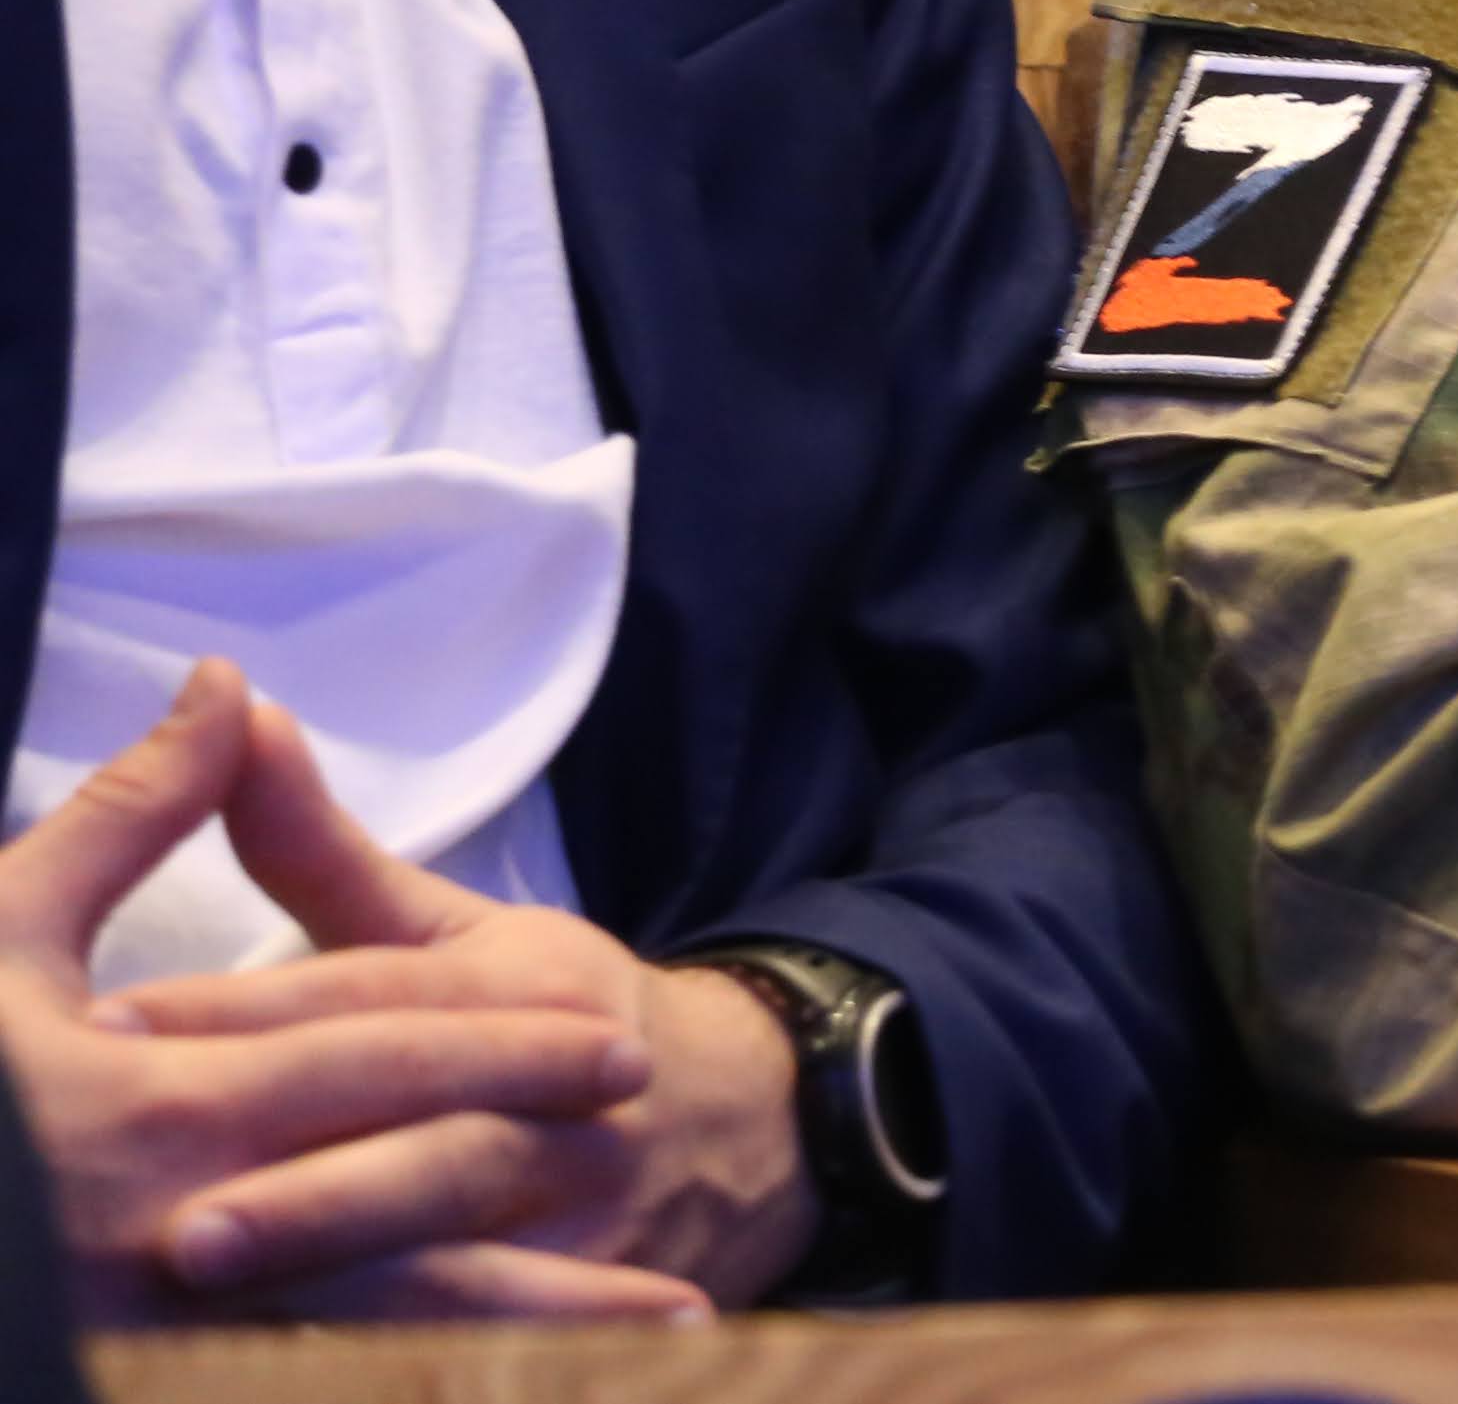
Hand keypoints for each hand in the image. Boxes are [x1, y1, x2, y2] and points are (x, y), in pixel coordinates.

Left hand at [102, 696, 816, 1313]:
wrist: (752, 1116)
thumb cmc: (554, 1016)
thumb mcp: (459, 928)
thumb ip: (325, 851)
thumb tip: (232, 716)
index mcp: (518, 985)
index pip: (364, 1001)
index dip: (237, 1015)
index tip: (107, 1030)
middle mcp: (561, 1090)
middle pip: (426, 1132)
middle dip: (302, 1173)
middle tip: (168, 1208)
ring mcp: (583, 1202)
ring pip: (462, 1238)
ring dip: (345, 1259)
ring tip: (213, 1278)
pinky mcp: (593, 1289)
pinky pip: (505, 1327)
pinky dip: (427, 1344)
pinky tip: (317, 1359)